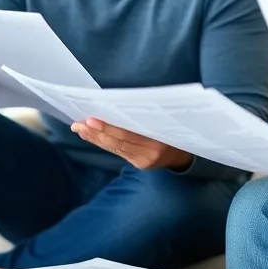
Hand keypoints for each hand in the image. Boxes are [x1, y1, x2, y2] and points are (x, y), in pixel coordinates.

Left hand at [71, 119, 192, 171]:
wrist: (188, 153)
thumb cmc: (176, 130)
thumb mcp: (167, 121)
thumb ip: (148, 116)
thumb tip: (120, 104)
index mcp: (158, 142)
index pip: (128, 135)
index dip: (108, 128)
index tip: (91, 119)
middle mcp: (149, 155)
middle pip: (118, 142)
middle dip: (96, 133)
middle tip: (78, 123)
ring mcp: (143, 161)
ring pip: (115, 148)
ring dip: (95, 138)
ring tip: (79, 128)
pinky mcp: (138, 165)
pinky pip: (117, 152)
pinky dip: (102, 142)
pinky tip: (91, 135)